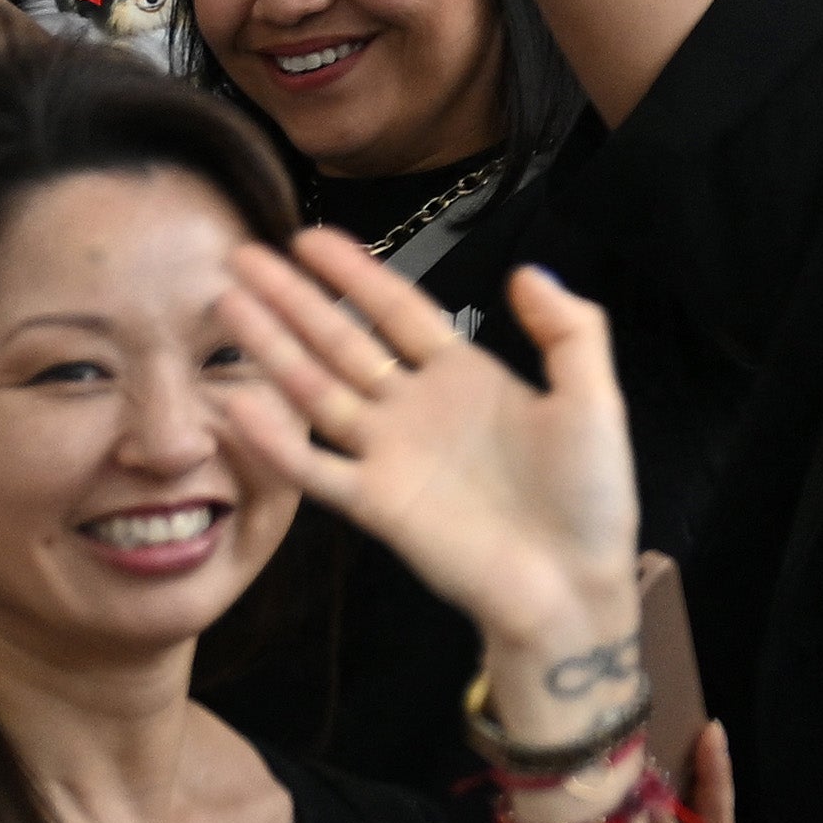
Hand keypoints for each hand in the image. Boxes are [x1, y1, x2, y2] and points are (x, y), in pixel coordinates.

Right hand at [211, 231, 639, 668]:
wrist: (574, 585)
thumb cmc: (590, 496)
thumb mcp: (594, 399)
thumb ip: (569, 331)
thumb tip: (527, 269)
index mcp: (464, 375)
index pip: (397, 311)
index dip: (354, 274)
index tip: (309, 236)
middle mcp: (415, 407)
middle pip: (342, 342)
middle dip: (293, 299)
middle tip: (242, 256)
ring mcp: (389, 455)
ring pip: (316, 392)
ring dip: (272, 351)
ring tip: (228, 306)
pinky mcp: (375, 505)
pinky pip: (316, 468)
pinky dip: (277, 442)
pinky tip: (242, 405)